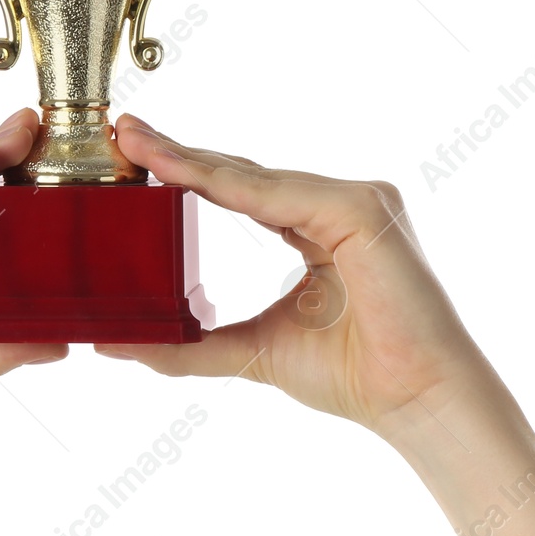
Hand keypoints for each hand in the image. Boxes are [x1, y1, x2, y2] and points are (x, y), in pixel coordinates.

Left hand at [102, 114, 497, 443]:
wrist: (415, 404)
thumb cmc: (354, 377)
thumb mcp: (253, 349)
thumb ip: (192, 343)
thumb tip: (119, 343)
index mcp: (317, 225)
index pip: (238, 189)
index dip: (183, 170)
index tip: (130, 152)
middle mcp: (337, 203)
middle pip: (242, 172)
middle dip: (177, 152)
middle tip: (122, 131)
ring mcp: (355, 200)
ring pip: (255, 178)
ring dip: (191, 161)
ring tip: (138, 146)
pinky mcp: (363, 209)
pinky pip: (280, 195)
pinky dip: (228, 185)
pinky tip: (180, 173)